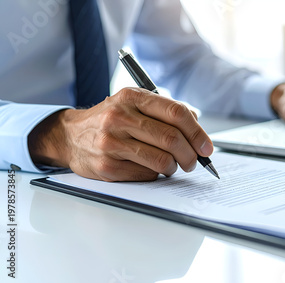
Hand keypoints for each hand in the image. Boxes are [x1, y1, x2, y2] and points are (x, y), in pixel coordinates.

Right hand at [28, 88, 213, 181]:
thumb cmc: (111, 120)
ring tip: (173, 166)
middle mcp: (120, 117)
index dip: (197, 133)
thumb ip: (165, 111)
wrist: (70, 136)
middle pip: (172, 139)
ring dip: (175, 167)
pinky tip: (151, 169)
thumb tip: (197, 127)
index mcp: (132, 97)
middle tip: (194, 162)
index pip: (176, 113)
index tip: (207, 147)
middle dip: (191, 155)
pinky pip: (147, 175)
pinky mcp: (106, 166)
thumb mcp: (133, 104)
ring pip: (162, 160)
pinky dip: (156, 175)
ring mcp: (111, 142)